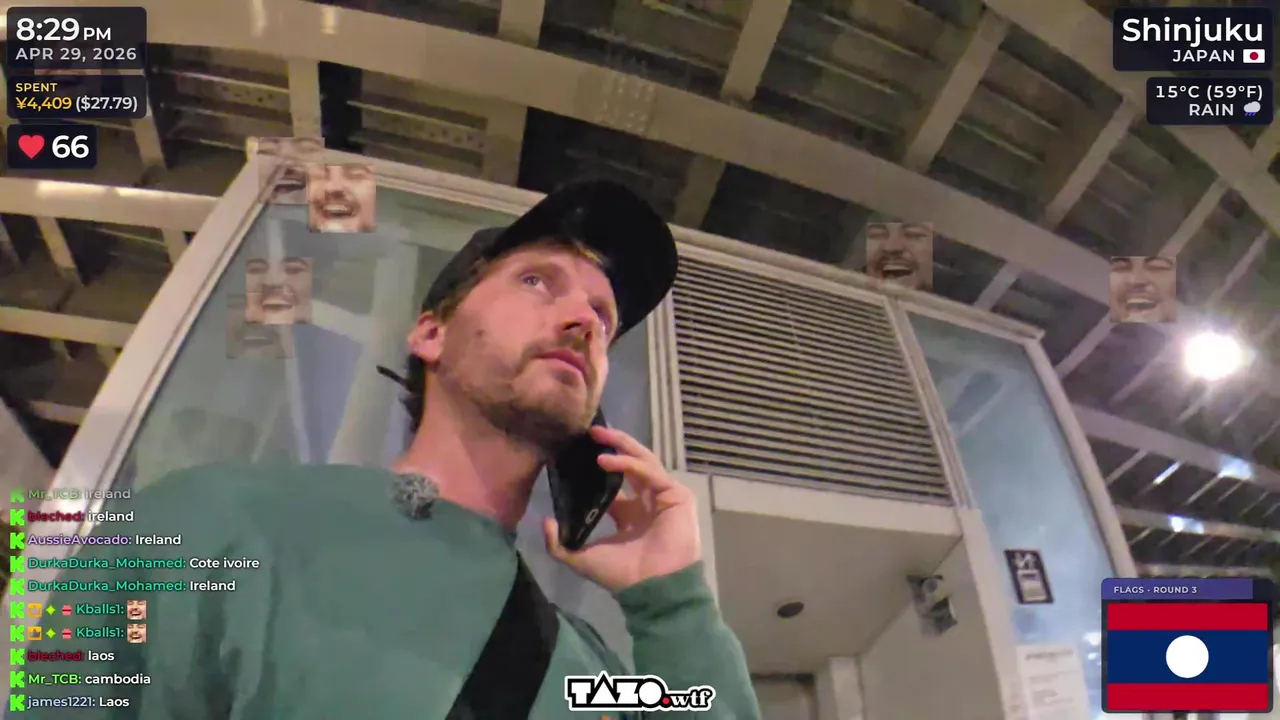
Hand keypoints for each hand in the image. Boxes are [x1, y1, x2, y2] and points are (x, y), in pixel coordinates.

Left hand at [544, 426, 701, 592]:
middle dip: (613, 445)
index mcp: (629, 516)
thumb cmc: (622, 574)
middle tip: (590, 432)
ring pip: (643, 461)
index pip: (614, 484)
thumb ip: (559, 545)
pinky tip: (607, 460)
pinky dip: (629, 463)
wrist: (652, 586)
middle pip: (632, 464)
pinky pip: (651, 472)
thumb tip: (545, 522)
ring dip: (622, 446)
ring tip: (598, 436)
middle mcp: (646, 502)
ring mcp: (663, 497)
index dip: (599, 468)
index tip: (579, 452)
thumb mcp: (581, 559)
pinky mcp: (676, 495)